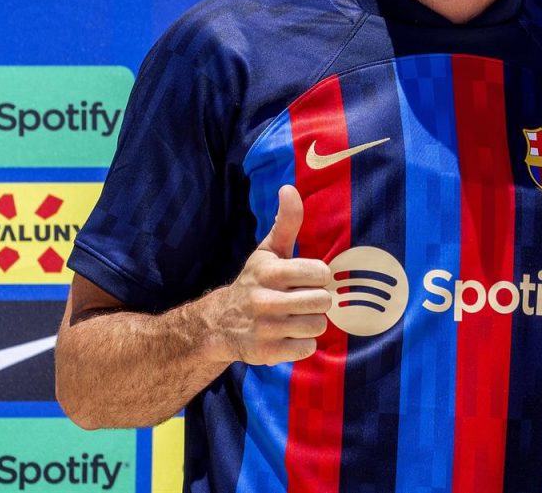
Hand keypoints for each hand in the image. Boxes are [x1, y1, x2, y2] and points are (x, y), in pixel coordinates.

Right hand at [213, 185, 332, 365]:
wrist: (219, 324)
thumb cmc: (254, 282)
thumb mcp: (267, 251)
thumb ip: (285, 222)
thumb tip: (289, 187)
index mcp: (269, 272)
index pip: (320, 273)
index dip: (319, 276)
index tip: (308, 278)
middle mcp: (265, 301)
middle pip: (322, 301)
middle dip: (318, 300)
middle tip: (303, 299)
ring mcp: (266, 329)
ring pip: (317, 325)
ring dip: (312, 322)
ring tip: (296, 316)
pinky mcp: (267, 354)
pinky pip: (307, 349)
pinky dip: (303, 343)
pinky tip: (289, 335)